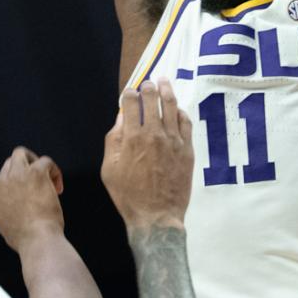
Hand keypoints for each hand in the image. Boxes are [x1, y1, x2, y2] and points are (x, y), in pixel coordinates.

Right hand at [0, 147, 65, 251]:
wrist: (37, 241)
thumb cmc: (26, 240)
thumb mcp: (7, 224)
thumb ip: (8, 209)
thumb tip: (18, 206)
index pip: (1, 179)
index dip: (17, 186)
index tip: (29, 199)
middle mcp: (1, 182)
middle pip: (10, 164)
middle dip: (25, 171)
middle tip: (40, 185)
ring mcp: (17, 175)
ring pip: (21, 153)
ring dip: (34, 162)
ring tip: (47, 178)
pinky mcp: (36, 172)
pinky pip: (45, 161)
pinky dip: (53, 171)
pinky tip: (58, 187)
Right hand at [102, 81, 193, 231]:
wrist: (156, 216)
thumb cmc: (128, 196)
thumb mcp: (109, 169)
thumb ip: (113, 141)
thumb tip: (120, 119)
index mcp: (132, 138)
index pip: (131, 103)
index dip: (129, 94)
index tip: (129, 92)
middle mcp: (154, 134)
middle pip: (152, 99)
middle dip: (148, 87)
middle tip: (148, 82)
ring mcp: (174, 141)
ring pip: (172, 106)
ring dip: (167, 91)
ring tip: (164, 81)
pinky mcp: (187, 150)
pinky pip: (186, 123)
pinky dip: (180, 112)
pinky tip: (177, 108)